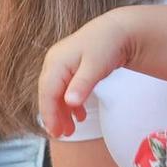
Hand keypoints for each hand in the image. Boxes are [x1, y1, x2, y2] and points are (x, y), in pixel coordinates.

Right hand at [37, 11, 138, 137]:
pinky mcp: (70, 68)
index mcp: (57, 62)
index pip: (47, 92)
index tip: (56, 133)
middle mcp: (54, 62)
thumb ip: (82, 84)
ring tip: (71, 130)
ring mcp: (61, 64)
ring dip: (62, 112)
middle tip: (63, 135)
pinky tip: (80, 116)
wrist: (119, 30)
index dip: (49, 114)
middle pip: (49, 94)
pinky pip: (65, 89)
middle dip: (54, 116)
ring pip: (56, 93)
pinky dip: (70, 104)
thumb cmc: (108, 46)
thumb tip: (69, 102)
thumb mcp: (96, 66)